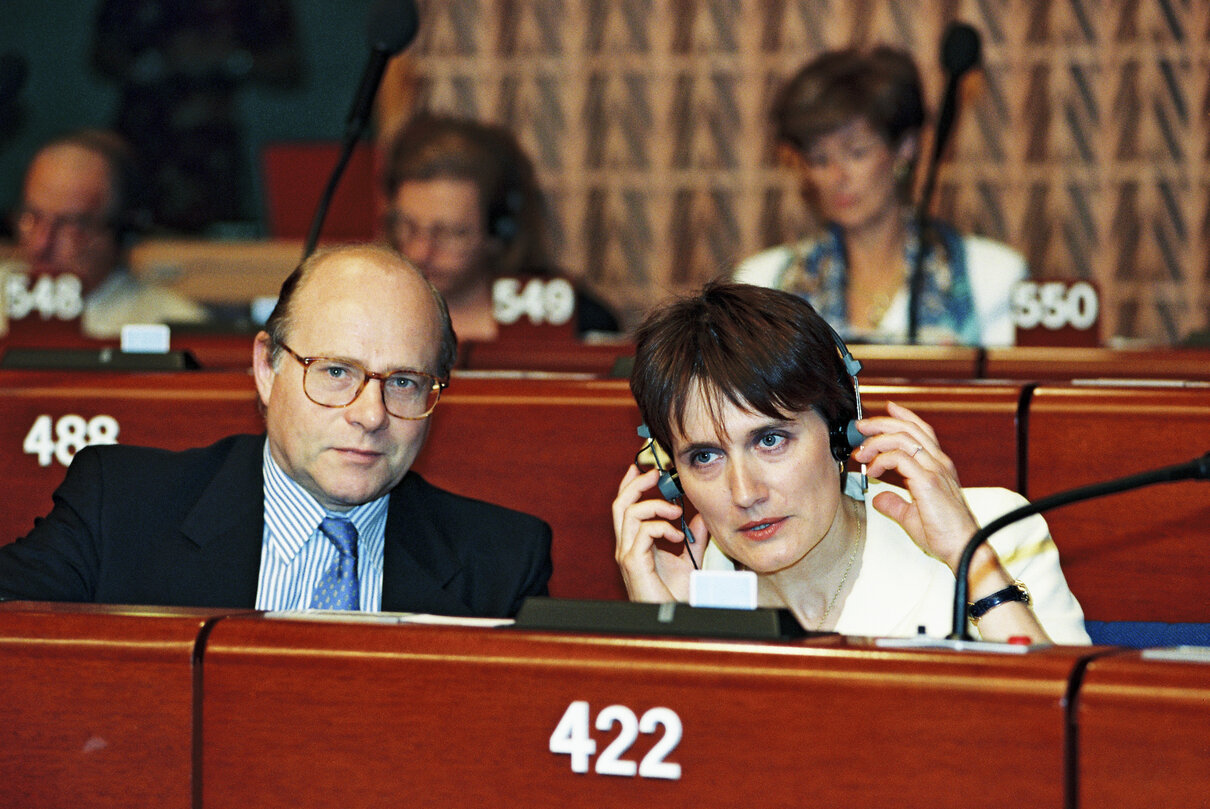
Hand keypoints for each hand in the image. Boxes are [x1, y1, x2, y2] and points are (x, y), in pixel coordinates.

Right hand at [612, 464, 706, 601]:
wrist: (675, 618)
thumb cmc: (675, 595)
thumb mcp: (688, 559)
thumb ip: (693, 537)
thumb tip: (699, 516)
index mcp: (634, 544)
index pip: (625, 507)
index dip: (631, 484)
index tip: (644, 467)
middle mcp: (626, 547)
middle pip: (620, 504)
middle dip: (636, 483)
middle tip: (655, 473)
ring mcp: (627, 555)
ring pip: (629, 513)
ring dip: (655, 505)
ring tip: (675, 511)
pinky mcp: (633, 563)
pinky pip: (642, 532)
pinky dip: (661, 527)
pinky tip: (677, 536)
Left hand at [850, 401, 979, 571]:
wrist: (963, 548)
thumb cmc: (945, 534)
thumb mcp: (912, 516)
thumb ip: (895, 504)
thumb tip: (878, 497)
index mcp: (939, 466)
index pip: (921, 431)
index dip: (904, 416)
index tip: (887, 409)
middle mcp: (939, 463)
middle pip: (908, 428)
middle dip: (880, 423)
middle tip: (860, 427)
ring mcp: (935, 469)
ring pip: (902, 438)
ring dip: (876, 441)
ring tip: (861, 453)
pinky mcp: (928, 481)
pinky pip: (899, 458)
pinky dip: (881, 460)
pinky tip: (872, 472)